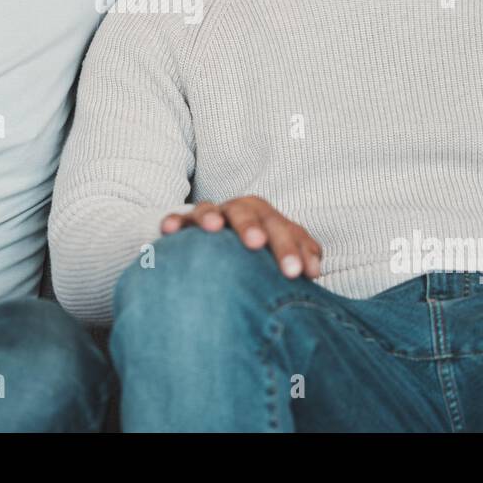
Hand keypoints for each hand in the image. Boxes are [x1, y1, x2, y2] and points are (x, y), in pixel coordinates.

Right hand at [161, 195, 321, 278]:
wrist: (222, 242)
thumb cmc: (258, 253)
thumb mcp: (281, 252)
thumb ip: (301, 256)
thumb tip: (314, 271)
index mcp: (266, 217)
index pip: (283, 227)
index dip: (292, 248)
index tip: (300, 274)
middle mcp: (238, 212)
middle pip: (248, 212)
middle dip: (253, 227)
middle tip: (258, 244)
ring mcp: (210, 217)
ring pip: (209, 209)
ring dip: (211, 215)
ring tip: (214, 227)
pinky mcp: (183, 225)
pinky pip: (177, 220)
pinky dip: (173, 221)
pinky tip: (169, 229)